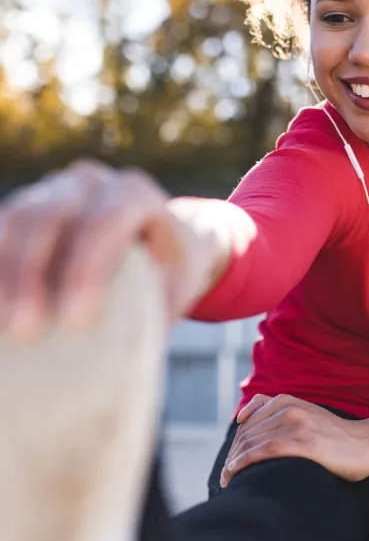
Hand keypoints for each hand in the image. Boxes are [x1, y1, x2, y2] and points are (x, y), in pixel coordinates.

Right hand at [0, 160, 225, 340]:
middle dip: (31, 274)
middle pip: (50, 218)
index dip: (86, 270)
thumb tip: (128, 357)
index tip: (77, 321)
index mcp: (135, 194)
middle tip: (25, 331)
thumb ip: (157, 307)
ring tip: (2, 325)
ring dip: (4, 271)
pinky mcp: (27, 204)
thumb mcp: (178, 285)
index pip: (105, 224)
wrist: (161, 235)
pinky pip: (0, 228)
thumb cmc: (171, 268)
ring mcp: (54, 188)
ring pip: (15, 218)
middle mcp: (92, 183)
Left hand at [221, 394, 368, 485]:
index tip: (230, 460)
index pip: (248, 419)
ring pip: (251, 441)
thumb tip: (256, 433)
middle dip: (232, 453)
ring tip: (226, 479)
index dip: (235, 440)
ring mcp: (296, 425)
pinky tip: (234, 472)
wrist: (368, 444)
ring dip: (232, 461)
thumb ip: (285, 418)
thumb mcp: (309, 417)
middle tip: (225, 475)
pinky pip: (262, 450)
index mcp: (288, 401)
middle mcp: (289, 409)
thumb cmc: (338, 438)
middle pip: (247, 431)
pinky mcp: (302, 443)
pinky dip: (243, 462)